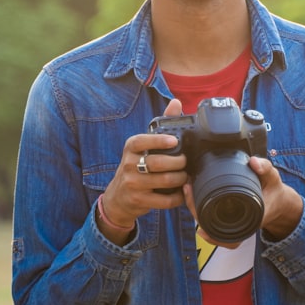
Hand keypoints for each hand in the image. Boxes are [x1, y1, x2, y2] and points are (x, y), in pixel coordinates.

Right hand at [98, 99, 188, 242]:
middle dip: (178, 162)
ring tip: (186, 176)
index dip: (158, 141)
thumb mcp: (143, 146)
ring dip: (180, 179)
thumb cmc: (136, 166)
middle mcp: (129, 164)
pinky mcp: (139, 201)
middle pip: (157, 163)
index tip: (174, 141)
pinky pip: (164, 200)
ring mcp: (132, 184)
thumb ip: (160, 125)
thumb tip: (176, 102)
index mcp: (130, 147)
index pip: (142, 141)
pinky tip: (181, 193)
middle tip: (186, 162)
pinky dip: (177, 197)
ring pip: (164, 181)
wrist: (118, 197)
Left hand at [184, 155, 303, 246]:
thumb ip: (265, 167)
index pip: (219, 227)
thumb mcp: (273, 177)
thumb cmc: (274, 191)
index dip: (202, 214)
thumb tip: (253, 162)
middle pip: (208, 227)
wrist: (281, 204)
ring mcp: (234, 226)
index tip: (193, 198)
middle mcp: (238, 227)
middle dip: (194, 209)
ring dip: (196, 210)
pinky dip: (201, 212)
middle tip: (187, 189)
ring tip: (187, 190)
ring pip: (208, 225)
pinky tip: (193, 198)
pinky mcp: (230, 220)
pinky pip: (212, 222)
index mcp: (248, 221)